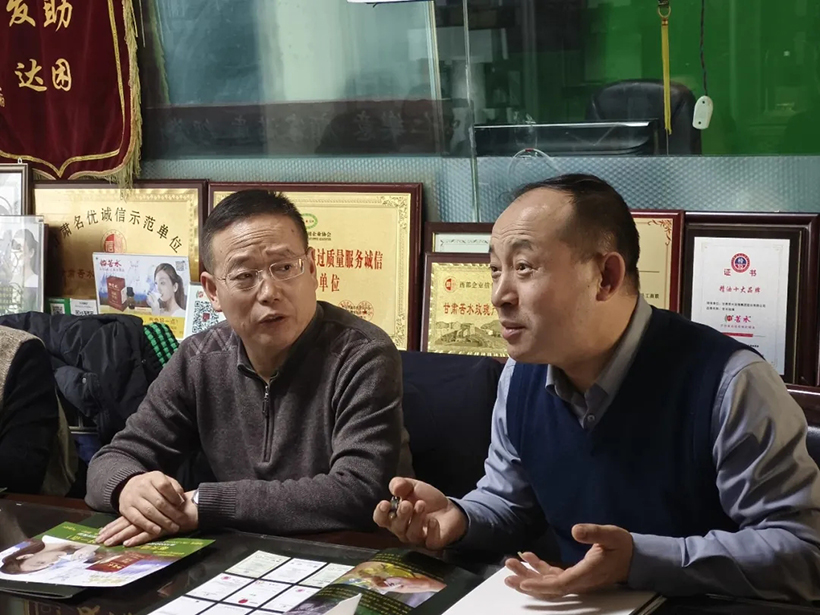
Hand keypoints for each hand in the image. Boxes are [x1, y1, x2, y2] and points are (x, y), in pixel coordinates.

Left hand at [97, 490, 198, 546]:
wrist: (194, 506)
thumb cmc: (178, 509)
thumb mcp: (161, 511)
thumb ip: (149, 514)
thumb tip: (132, 526)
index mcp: (145, 510)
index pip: (126, 519)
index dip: (113, 526)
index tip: (101, 533)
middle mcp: (148, 514)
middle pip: (126, 524)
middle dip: (112, 532)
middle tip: (99, 540)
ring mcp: (155, 520)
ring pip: (134, 528)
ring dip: (120, 536)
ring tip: (108, 543)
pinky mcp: (164, 527)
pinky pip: (149, 534)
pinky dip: (138, 539)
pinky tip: (128, 543)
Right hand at [109, 471, 187, 539]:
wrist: (130, 486)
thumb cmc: (153, 486)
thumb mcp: (165, 481)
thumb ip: (175, 488)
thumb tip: (182, 500)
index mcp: (153, 477)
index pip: (164, 486)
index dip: (174, 496)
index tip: (181, 504)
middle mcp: (141, 486)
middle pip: (158, 501)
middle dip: (172, 513)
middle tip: (181, 520)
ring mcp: (132, 498)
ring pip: (149, 511)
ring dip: (162, 521)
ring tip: (173, 528)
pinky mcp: (125, 509)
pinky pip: (137, 519)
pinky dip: (148, 526)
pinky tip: (157, 531)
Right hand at [373, 477, 466, 549]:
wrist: (450, 507)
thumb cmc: (427, 498)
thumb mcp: (412, 486)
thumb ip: (401, 484)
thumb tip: (394, 488)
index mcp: (395, 516)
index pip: (381, 519)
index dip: (380, 513)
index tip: (385, 503)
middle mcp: (403, 530)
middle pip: (396, 527)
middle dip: (401, 515)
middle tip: (407, 504)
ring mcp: (418, 538)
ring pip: (412, 534)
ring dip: (416, 519)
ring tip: (421, 505)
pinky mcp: (433, 542)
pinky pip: (430, 541)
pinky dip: (431, 531)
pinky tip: (433, 520)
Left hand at [504, 524, 632, 598]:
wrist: (635, 558)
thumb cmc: (622, 546)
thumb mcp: (610, 535)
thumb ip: (594, 533)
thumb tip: (576, 530)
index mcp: (587, 574)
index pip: (560, 584)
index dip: (541, 585)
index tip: (523, 584)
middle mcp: (579, 581)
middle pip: (549, 587)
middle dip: (527, 582)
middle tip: (507, 573)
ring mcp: (576, 579)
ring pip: (549, 582)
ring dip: (529, 575)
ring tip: (511, 564)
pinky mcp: (575, 574)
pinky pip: (554, 576)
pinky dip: (539, 568)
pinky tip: (528, 556)